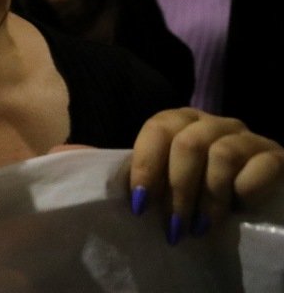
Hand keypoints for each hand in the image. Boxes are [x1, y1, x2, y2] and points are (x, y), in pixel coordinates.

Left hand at [129, 107, 283, 240]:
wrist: (261, 202)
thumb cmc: (203, 192)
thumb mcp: (169, 180)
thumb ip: (136, 173)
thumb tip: (83, 164)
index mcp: (181, 121)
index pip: (158, 128)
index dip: (145, 166)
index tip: (139, 205)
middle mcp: (214, 122)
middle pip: (188, 143)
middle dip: (177, 190)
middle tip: (175, 226)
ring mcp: (248, 137)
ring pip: (223, 154)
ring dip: (209, 197)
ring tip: (202, 226)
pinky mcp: (277, 157)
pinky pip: (260, 166)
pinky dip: (246, 191)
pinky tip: (240, 209)